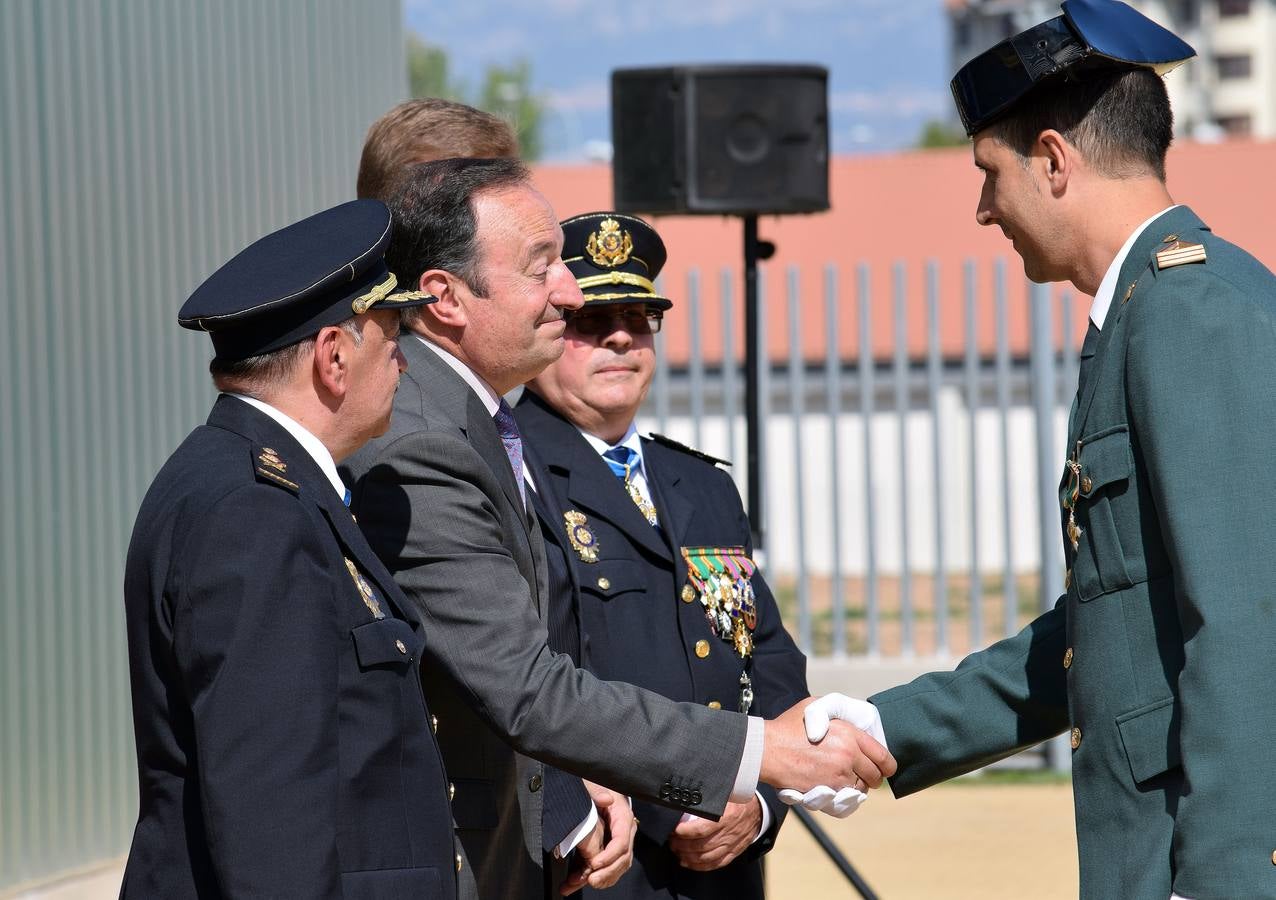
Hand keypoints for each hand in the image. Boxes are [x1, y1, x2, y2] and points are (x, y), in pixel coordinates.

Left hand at [561, 781, 635, 893]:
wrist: (593, 786)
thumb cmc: (594, 784)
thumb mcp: (594, 783)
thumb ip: (598, 790)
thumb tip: (607, 799)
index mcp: (622, 816)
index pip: (622, 841)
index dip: (610, 855)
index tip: (594, 863)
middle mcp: (624, 831)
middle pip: (623, 858)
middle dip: (608, 873)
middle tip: (591, 881)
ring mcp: (617, 841)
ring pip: (616, 866)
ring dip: (602, 879)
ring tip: (581, 884)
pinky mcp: (607, 848)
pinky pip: (606, 867)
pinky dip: (594, 877)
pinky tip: (574, 883)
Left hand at [667, 797, 761, 870]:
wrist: (758, 810)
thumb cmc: (738, 798)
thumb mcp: (726, 791)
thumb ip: (709, 792)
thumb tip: (688, 787)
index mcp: (726, 816)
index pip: (701, 829)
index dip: (684, 832)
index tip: (673, 829)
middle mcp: (729, 833)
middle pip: (701, 846)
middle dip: (682, 846)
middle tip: (671, 841)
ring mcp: (732, 844)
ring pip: (707, 857)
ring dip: (688, 857)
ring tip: (677, 851)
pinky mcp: (734, 852)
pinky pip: (716, 863)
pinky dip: (700, 866)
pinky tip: (688, 863)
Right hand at [759, 696, 895, 797]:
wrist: (767, 750)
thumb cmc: (789, 727)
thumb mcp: (816, 707)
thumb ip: (840, 713)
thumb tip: (856, 721)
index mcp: (849, 734)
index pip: (883, 756)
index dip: (888, 765)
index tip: (885, 769)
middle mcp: (848, 755)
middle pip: (875, 776)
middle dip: (873, 777)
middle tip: (865, 776)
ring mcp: (838, 776)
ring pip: (860, 789)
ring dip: (855, 786)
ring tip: (842, 778)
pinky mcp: (826, 792)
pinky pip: (845, 800)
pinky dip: (842, 796)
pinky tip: (832, 787)